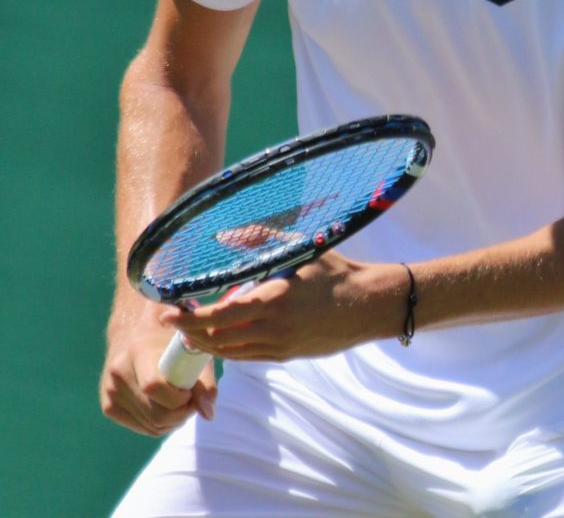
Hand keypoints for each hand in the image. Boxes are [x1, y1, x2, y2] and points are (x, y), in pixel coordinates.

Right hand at [100, 302, 217, 436]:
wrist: (134, 329)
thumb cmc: (169, 336)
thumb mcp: (190, 347)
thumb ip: (204, 380)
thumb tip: (208, 414)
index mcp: (138, 350)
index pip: (154, 386)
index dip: (179, 397)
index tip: (192, 390)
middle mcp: (118, 371)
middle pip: (155, 414)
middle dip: (181, 414)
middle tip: (192, 401)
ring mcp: (110, 390)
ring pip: (150, 426)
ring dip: (173, 421)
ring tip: (181, 401)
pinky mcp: (108, 406)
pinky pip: (142, 428)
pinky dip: (160, 424)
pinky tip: (166, 406)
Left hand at [158, 253, 405, 363]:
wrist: (367, 305)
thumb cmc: (334, 271)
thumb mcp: (298, 249)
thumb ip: (259, 240)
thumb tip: (224, 236)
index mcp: (272, 300)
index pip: (218, 316)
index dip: (189, 319)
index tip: (167, 314)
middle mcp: (272, 328)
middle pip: (217, 339)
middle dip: (190, 333)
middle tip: (172, 322)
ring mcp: (279, 346)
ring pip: (230, 352)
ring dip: (206, 343)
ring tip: (189, 330)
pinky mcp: (286, 356)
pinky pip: (247, 357)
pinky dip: (227, 349)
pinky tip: (219, 337)